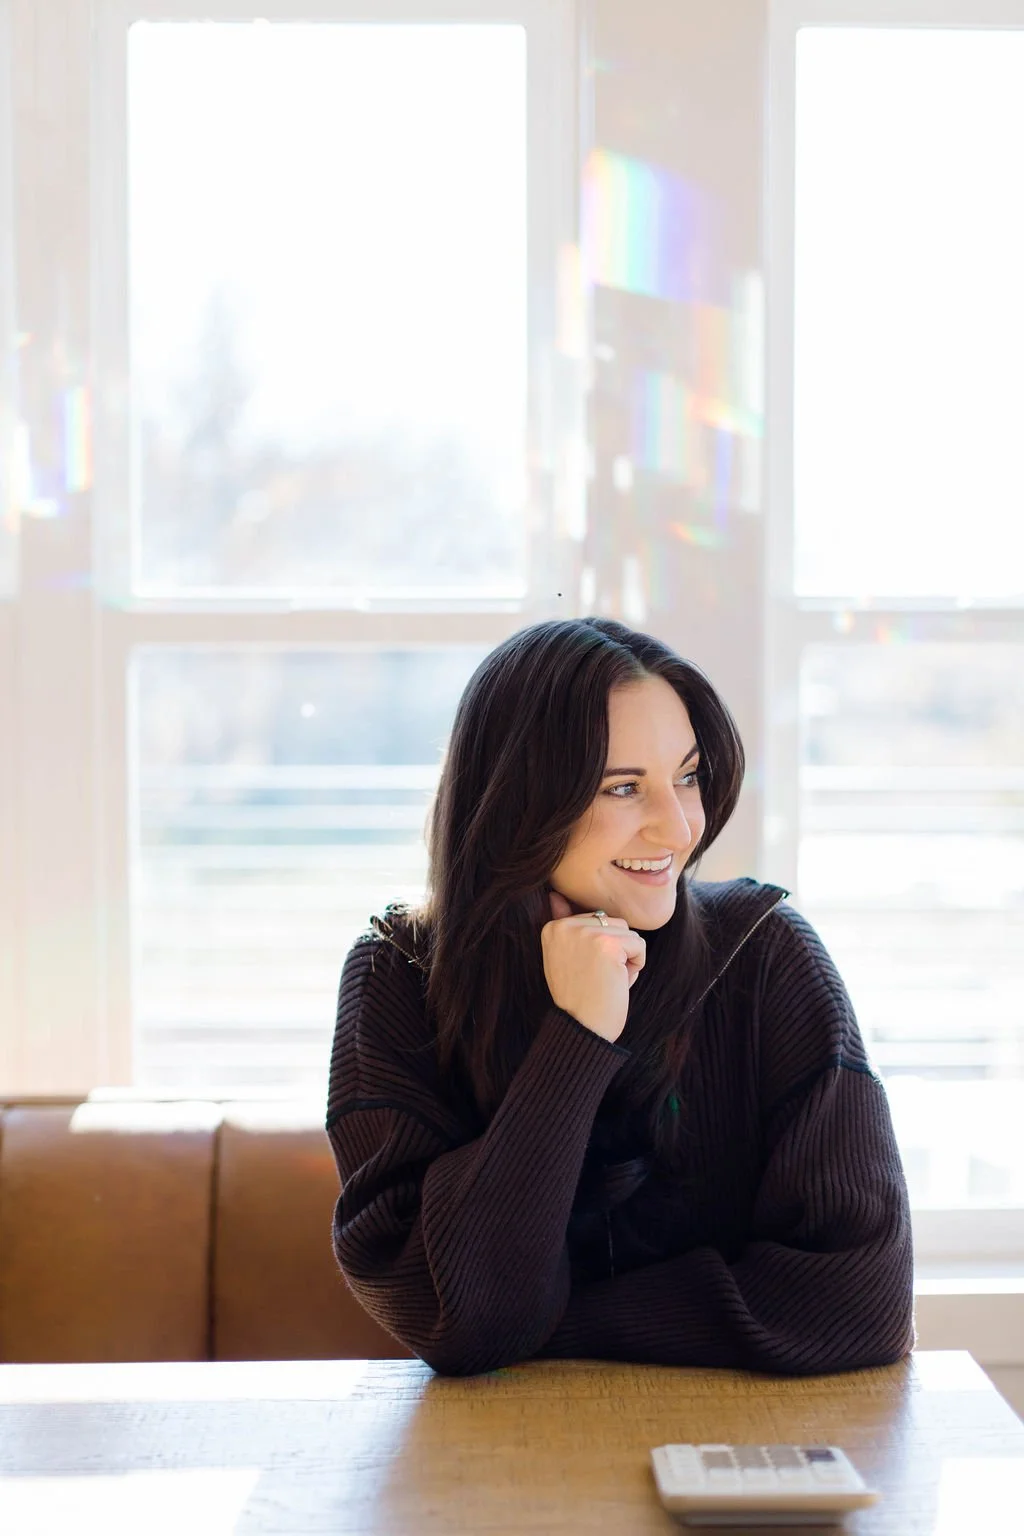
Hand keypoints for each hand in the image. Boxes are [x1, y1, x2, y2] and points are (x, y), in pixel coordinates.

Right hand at [540, 891, 645, 1043]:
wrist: (581, 1029)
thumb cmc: (578, 997)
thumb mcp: (564, 957)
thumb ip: (564, 925)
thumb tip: (554, 894)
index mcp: (552, 928)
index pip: (595, 921)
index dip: (597, 950)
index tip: (582, 972)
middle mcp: (565, 926)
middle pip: (613, 922)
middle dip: (614, 951)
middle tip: (595, 978)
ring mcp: (586, 933)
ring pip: (628, 933)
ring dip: (625, 958)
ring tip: (605, 980)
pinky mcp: (607, 944)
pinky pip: (639, 945)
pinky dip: (635, 966)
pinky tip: (616, 982)